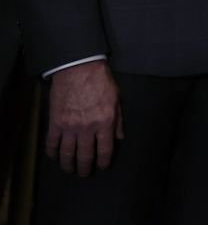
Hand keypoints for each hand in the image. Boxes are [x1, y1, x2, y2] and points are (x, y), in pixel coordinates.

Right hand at [46, 61, 121, 175]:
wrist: (78, 69)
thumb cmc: (101, 82)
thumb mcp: (116, 100)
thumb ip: (118, 121)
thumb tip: (120, 138)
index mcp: (105, 122)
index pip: (105, 150)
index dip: (103, 162)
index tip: (102, 167)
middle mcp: (87, 128)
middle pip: (85, 155)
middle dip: (85, 168)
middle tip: (84, 174)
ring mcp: (70, 127)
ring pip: (67, 153)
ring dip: (68, 165)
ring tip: (69, 170)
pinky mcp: (55, 123)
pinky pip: (52, 143)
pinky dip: (52, 153)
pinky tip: (54, 157)